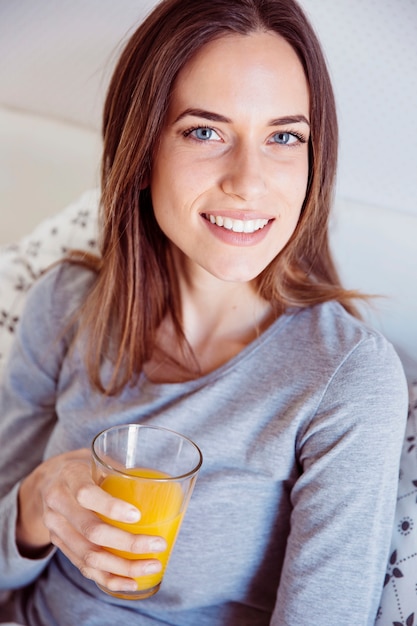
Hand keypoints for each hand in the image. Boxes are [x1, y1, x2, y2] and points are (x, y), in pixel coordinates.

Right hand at [17, 448, 166, 593]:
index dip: (111, 507)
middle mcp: (58, 504)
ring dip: (123, 566)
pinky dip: (109, 578)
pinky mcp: (60, 545)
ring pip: (88, 556)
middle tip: (158, 544)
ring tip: (152, 565)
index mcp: (69, 477)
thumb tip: (160, 483)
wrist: (48, 481)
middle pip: (91, 531)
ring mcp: (56, 528)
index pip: (86, 494)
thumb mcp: (97, 459)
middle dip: (128, 543)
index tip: (138, 515)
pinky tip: (131, 581)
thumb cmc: (85, 468)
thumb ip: (120, 470)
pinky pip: (83, 568)